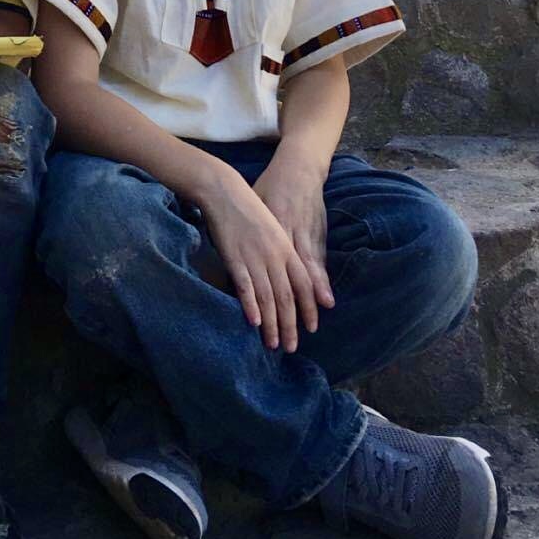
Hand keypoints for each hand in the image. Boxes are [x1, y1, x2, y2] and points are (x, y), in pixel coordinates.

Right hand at [196, 163, 319, 351]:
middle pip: (287, 296)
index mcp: (286, 248)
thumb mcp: (273, 229)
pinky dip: (251, 304)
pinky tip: (254, 322)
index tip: (312, 328)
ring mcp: (255, 256)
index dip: (308, 307)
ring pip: (268, 296)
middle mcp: (274, 255)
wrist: (225, 191)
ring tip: (273, 344)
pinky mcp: (235, 257)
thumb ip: (282, 253)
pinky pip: (246, 285)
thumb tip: (289, 279)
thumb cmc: (249, 209)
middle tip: (291, 347)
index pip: (303, 284)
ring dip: (272, 323)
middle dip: (291, 325)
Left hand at [253, 146, 334, 325]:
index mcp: (272, 228)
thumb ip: (245, 232)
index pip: (269, 269)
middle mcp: (291, 236)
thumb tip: (232, 260)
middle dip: (290, 311)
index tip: (264, 321)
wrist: (299, 168)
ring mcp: (308, 236)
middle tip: (289, 338)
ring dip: (310, 302)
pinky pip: (319, 264)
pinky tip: (324, 301)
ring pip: (309, 275)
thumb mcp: (253, 204)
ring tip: (312, 325)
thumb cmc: (269, 186)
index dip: (266, 295)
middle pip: (291, 280)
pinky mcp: (318, 235)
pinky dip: (321, 283)